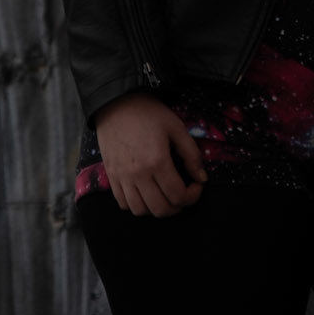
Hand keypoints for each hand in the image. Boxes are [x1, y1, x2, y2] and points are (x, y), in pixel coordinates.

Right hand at [95, 92, 208, 216]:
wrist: (116, 103)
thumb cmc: (148, 113)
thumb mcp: (176, 127)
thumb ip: (192, 154)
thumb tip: (202, 177)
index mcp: (157, 161)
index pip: (178, 196)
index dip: (193, 196)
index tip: (196, 185)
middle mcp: (138, 174)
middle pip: (161, 209)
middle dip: (178, 206)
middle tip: (183, 193)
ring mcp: (122, 177)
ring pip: (141, 211)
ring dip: (157, 208)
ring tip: (164, 194)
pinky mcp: (111, 176)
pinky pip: (124, 204)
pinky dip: (137, 205)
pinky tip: (146, 193)